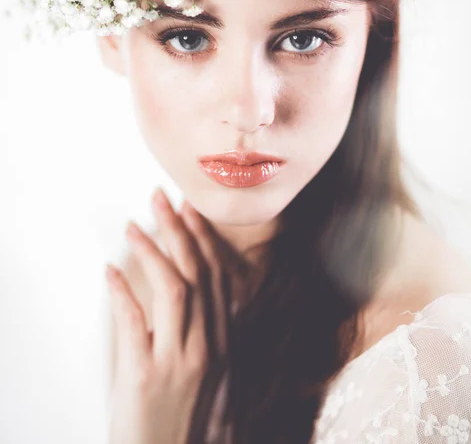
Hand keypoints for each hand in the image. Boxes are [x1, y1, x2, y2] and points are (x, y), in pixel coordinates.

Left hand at [106, 189, 231, 443]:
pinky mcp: (146, 377)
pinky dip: (123, 293)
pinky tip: (110, 271)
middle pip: (197, 274)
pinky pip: (134, 324)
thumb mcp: (203, 368)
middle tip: (160, 198)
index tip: (189, 208)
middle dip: (179, 231)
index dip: (203, 238)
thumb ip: (201, 328)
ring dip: (153, 252)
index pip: (217, 277)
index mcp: (220, 341)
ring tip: (134, 227)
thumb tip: (187, 284)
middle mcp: (206, 346)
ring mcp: (179, 361)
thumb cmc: (181, 412)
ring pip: (174, 290)